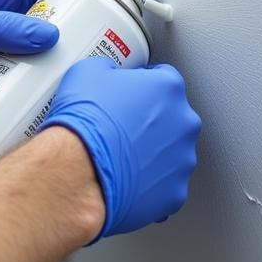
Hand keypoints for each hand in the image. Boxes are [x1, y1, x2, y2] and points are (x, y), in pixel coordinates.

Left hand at [0, 0, 150, 121]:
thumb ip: (1, 26)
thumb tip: (46, 33)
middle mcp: (13, 10)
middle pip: (68, 1)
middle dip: (99, 8)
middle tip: (123, 21)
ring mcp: (12, 41)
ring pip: (59, 39)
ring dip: (78, 48)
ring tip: (98, 60)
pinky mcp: (7, 71)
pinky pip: (41, 71)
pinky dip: (56, 79)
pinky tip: (65, 89)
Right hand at [39, 57, 200, 239]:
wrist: (77, 170)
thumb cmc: (84, 124)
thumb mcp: (88, 72)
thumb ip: (111, 69)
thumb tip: (109, 75)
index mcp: (167, 88)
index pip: (163, 79)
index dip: (142, 87)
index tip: (129, 96)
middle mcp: (184, 123)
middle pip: (172, 118)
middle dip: (151, 123)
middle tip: (123, 128)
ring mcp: (182, 160)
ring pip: (171, 154)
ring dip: (152, 154)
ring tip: (122, 158)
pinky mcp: (174, 192)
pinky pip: (165, 186)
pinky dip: (149, 185)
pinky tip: (127, 181)